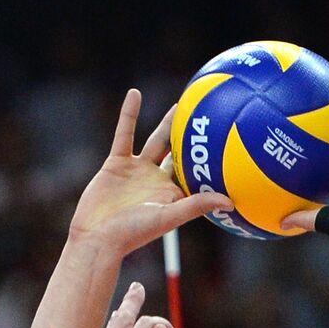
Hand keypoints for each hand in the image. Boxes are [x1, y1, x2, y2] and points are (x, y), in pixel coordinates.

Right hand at [69, 89, 232, 255]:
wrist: (97, 234)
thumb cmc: (134, 232)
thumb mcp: (169, 216)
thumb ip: (197, 206)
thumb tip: (231, 201)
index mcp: (173, 194)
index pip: (196, 175)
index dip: (210, 163)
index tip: (227, 146)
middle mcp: (158, 181)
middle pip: (179, 154)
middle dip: (192, 140)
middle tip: (207, 118)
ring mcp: (138, 170)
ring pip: (156, 141)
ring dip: (167, 124)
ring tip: (180, 105)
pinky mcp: (117, 162)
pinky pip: (124, 133)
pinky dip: (128, 114)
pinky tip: (135, 93)